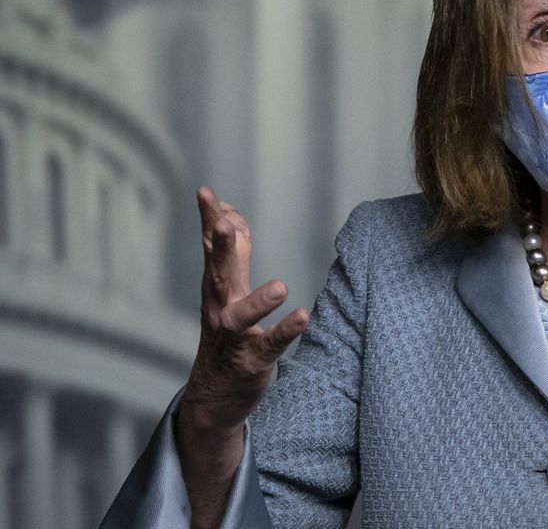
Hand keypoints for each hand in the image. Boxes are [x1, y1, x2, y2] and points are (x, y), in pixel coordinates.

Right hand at [181, 186, 310, 430]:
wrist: (214, 395)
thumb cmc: (226, 334)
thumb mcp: (227, 291)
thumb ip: (233, 253)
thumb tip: (231, 214)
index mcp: (217, 288)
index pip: (212, 249)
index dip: (209, 221)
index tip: (205, 192)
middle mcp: (220, 309)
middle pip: (218, 274)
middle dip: (220, 248)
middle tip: (221, 222)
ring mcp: (235, 337)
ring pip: (240, 316)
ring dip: (258, 301)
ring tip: (280, 286)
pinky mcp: (252, 361)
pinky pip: (269, 346)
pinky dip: (284, 332)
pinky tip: (301, 318)